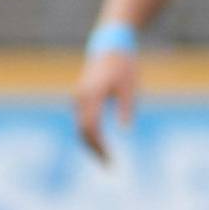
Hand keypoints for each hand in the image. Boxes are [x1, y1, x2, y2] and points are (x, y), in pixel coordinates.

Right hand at [74, 48, 138, 163]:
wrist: (111, 44)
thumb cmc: (124, 64)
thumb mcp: (130, 87)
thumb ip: (126, 108)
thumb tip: (126, 131)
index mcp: (92, 94)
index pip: (91, 128)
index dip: (99, 147)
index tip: (111, 160)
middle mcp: (81, 97)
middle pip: (82, 132)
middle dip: (94, 150)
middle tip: (109, 165)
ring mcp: (78, 97)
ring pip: (80, 127)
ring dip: (90, 144)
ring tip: (105, 157)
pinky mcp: (80, 97)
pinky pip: (81, 120)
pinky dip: (88, 134)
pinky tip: (100, 143)